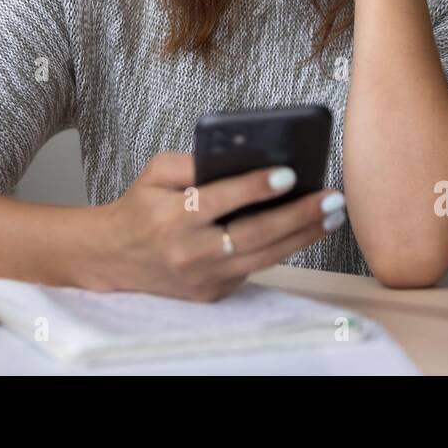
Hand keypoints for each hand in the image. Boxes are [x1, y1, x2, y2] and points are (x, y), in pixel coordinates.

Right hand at [100, 152, 345, 301]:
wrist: (115, 257)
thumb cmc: (142, 205)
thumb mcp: (157, 172)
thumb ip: (194, 161)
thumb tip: (244, 154)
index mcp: (171, 216)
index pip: (220, 199)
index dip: (255, 187)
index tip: (289, 173)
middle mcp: (188, 251)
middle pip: (253, 234)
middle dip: (298, 215)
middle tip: (331, 197)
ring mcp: (202, 277)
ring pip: (263, 257)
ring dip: (303, 235)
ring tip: (332, 214)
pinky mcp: (212, 293)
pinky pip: (255, 267)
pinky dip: (283, 248)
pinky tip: (306, 230)